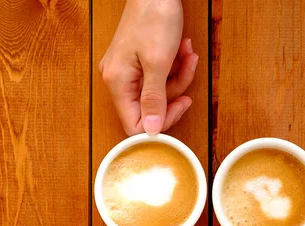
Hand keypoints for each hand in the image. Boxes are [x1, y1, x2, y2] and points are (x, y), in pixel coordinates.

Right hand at [99, 0, 198, 134]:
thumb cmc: (154, 16)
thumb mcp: (158, 63)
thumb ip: (154, 99)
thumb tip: (152, 130)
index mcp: (117, 83)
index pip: (136, 124)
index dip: (161, 121)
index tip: (181, 105)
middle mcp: (118, 79)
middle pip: (150, 107)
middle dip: (175, 90)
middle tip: (187, 70)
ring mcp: (127, 69)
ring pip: (158, 90)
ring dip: (179, 74)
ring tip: (187, 54)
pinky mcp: (137, 60)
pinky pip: (159, 75)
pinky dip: (174, 65)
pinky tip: (182, 50)